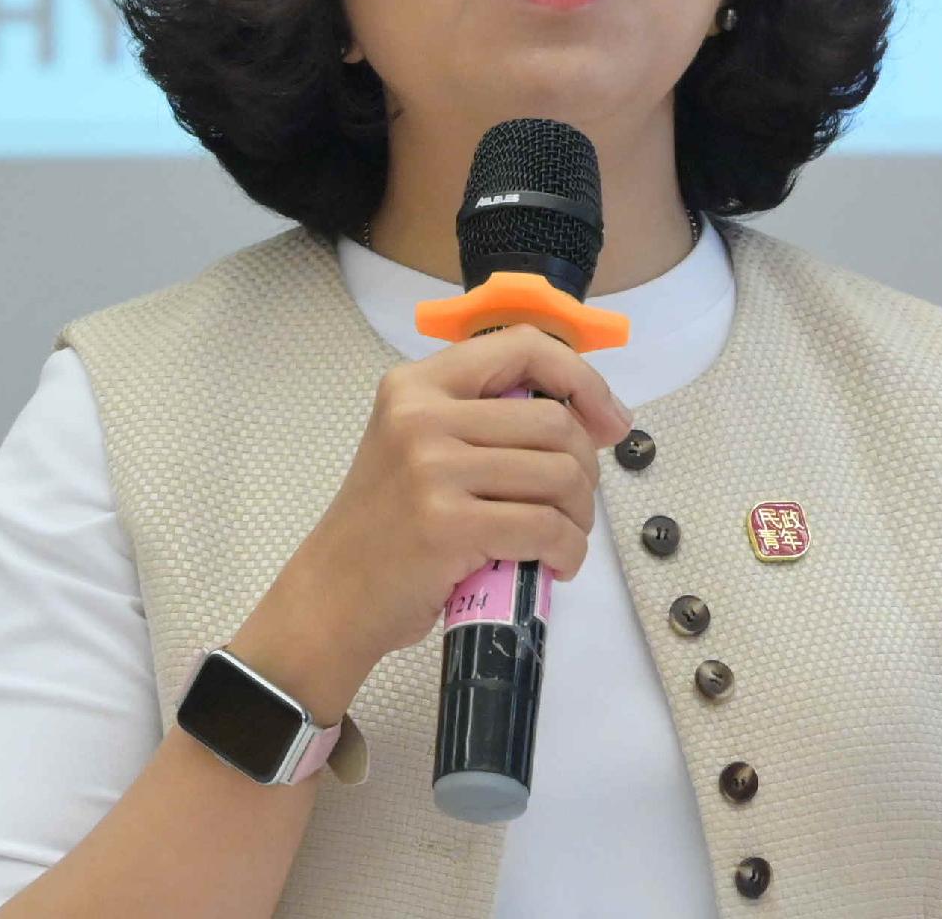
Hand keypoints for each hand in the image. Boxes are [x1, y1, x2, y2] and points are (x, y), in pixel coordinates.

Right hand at [235, 327, 631, 720]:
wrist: (332, 596)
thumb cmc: (387, 524)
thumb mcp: (418, 443)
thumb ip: (481, 416)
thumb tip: (585, 413)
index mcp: (419, 383)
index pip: (525, 346)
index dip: (582, 379)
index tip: (608, 420)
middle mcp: (423, 414)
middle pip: (554, 421)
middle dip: (587, 467)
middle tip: (578, 503)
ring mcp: (434, 469)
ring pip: (559, 475)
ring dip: (581, 515)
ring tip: (566, 537)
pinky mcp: (448, 525)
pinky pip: (545, 527)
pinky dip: (568, 551)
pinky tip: (555, 564)